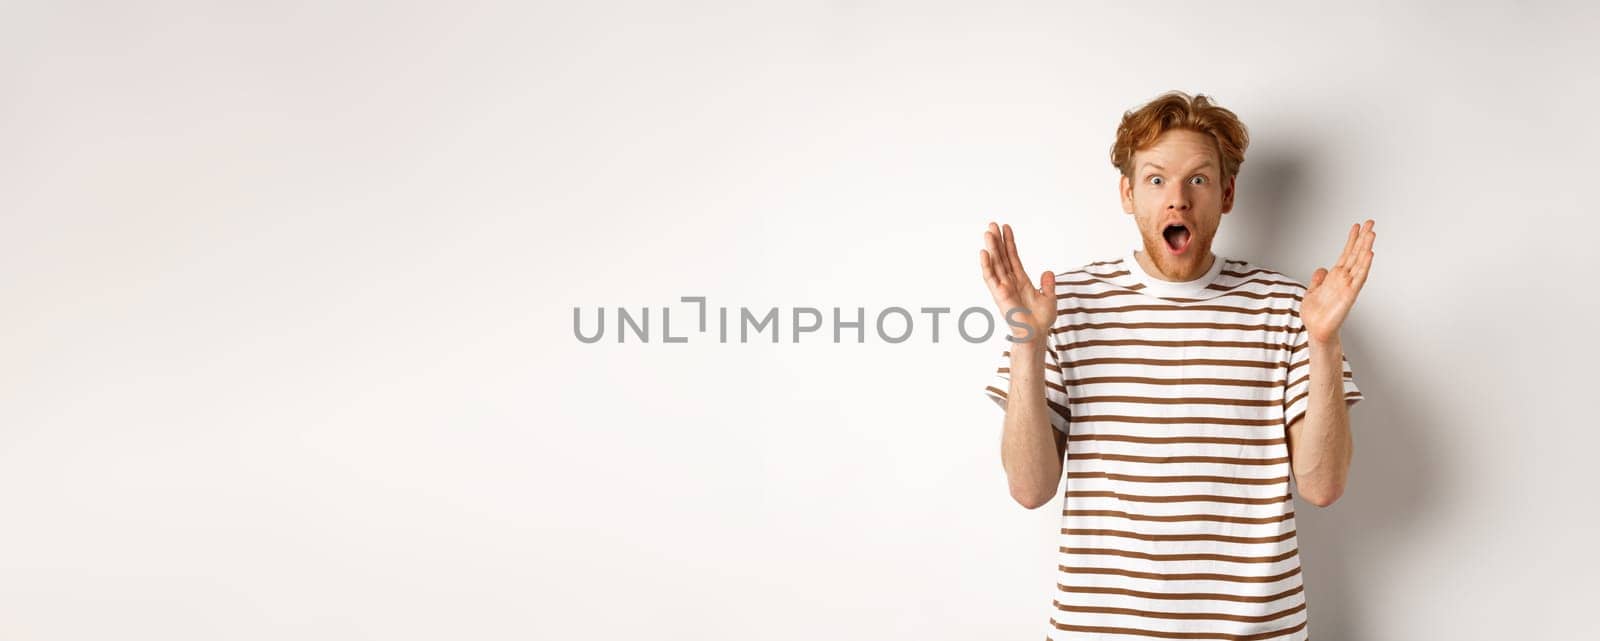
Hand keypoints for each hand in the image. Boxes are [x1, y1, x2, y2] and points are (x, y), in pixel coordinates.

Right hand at [979, 222, 1056, 343]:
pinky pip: (990, 277)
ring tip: (988, 232)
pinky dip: (986, 264)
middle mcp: (1009, 281)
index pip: (1013, 257)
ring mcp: (1003, 287)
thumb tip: (1048, 272)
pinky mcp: (999, 294)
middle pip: (1001, 256)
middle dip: (997, 240)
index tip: (1006, 227)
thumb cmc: (1041, 320)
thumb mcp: (1049, 298)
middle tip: (992, 223)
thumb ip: (1048, 284)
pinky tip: (984, 252)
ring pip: (995, 263)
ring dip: (991, 248)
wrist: (1036, 334)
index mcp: (1021, 280)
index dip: (1010, 242)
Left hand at [1303, 219, 1375, 343]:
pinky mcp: (1350, 295)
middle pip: (1356, 254)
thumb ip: (1318, 280)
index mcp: (1335, 277)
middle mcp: (1344, 279)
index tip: (1357, 226)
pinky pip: (1359, 278)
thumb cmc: (1316, 315)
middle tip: (1371, 222)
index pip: (1346, 254)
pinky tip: (1370, 254)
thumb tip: (1321, 269)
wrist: (1317, 331)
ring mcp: (1348, 286)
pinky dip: (1365, 266)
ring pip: (1360, 263)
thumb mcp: (1312, 292)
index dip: (1351, 240)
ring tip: (1372, 233)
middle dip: (1363, 238)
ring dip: (1366, 248)